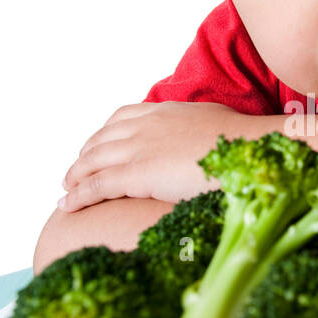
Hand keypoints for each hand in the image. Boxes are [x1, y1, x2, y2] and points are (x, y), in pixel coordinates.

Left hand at [58, 102, 264, 211]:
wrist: (250, 151)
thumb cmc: (243, 142)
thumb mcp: (215, 122)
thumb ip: (195, 128)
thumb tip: (202, 139)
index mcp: (163, 111)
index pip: (120, 119)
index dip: (103, 136)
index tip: (96, 149)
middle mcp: (145, 125)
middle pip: (100, 140)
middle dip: (84, 157)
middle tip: (75, 174)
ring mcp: (139, 148)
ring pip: (93, 162)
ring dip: (75, 177)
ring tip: (66, 191)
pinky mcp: (138, 174)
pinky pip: (97, 185)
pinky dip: (78, 195)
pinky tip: (67, 206)